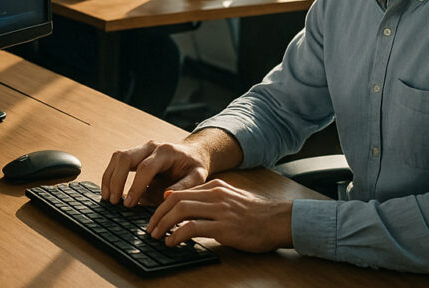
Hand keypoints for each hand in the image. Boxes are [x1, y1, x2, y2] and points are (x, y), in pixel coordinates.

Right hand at [101, 140, 209, 206]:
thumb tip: (166, 196)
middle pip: (125, 158)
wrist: (192, 153)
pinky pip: (117, 160)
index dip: (135, 186)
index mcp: (166, 152)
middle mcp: (151, 146)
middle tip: (113, 201)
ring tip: (107, 197)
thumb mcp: (198, 177)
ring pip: (117, 157)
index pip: (145, 168)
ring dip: (109, 177)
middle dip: (116, 180)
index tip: (128, 204)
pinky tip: (108, 190)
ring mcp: (141, 147)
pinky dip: (110, 174)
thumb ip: (184, 187)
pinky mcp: (135, 153)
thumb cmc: (194, 167)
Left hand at [147, 180, 292, 251]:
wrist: (278, 221)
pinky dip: (178, 235)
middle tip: (150, 227)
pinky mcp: (224, 227)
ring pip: (181, 211)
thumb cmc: (255, 214)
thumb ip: (209, 198)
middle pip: (175, 199)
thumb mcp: (230, 198)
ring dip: (164, 224)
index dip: (163, 204)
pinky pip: (193, 228)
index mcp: (215, 187)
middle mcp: (215, 195)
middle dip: (158, 214)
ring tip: (156, 235)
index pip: (180, 192)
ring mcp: (219, 210)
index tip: (154, 216)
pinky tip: (172, 242)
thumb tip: (183, 203)